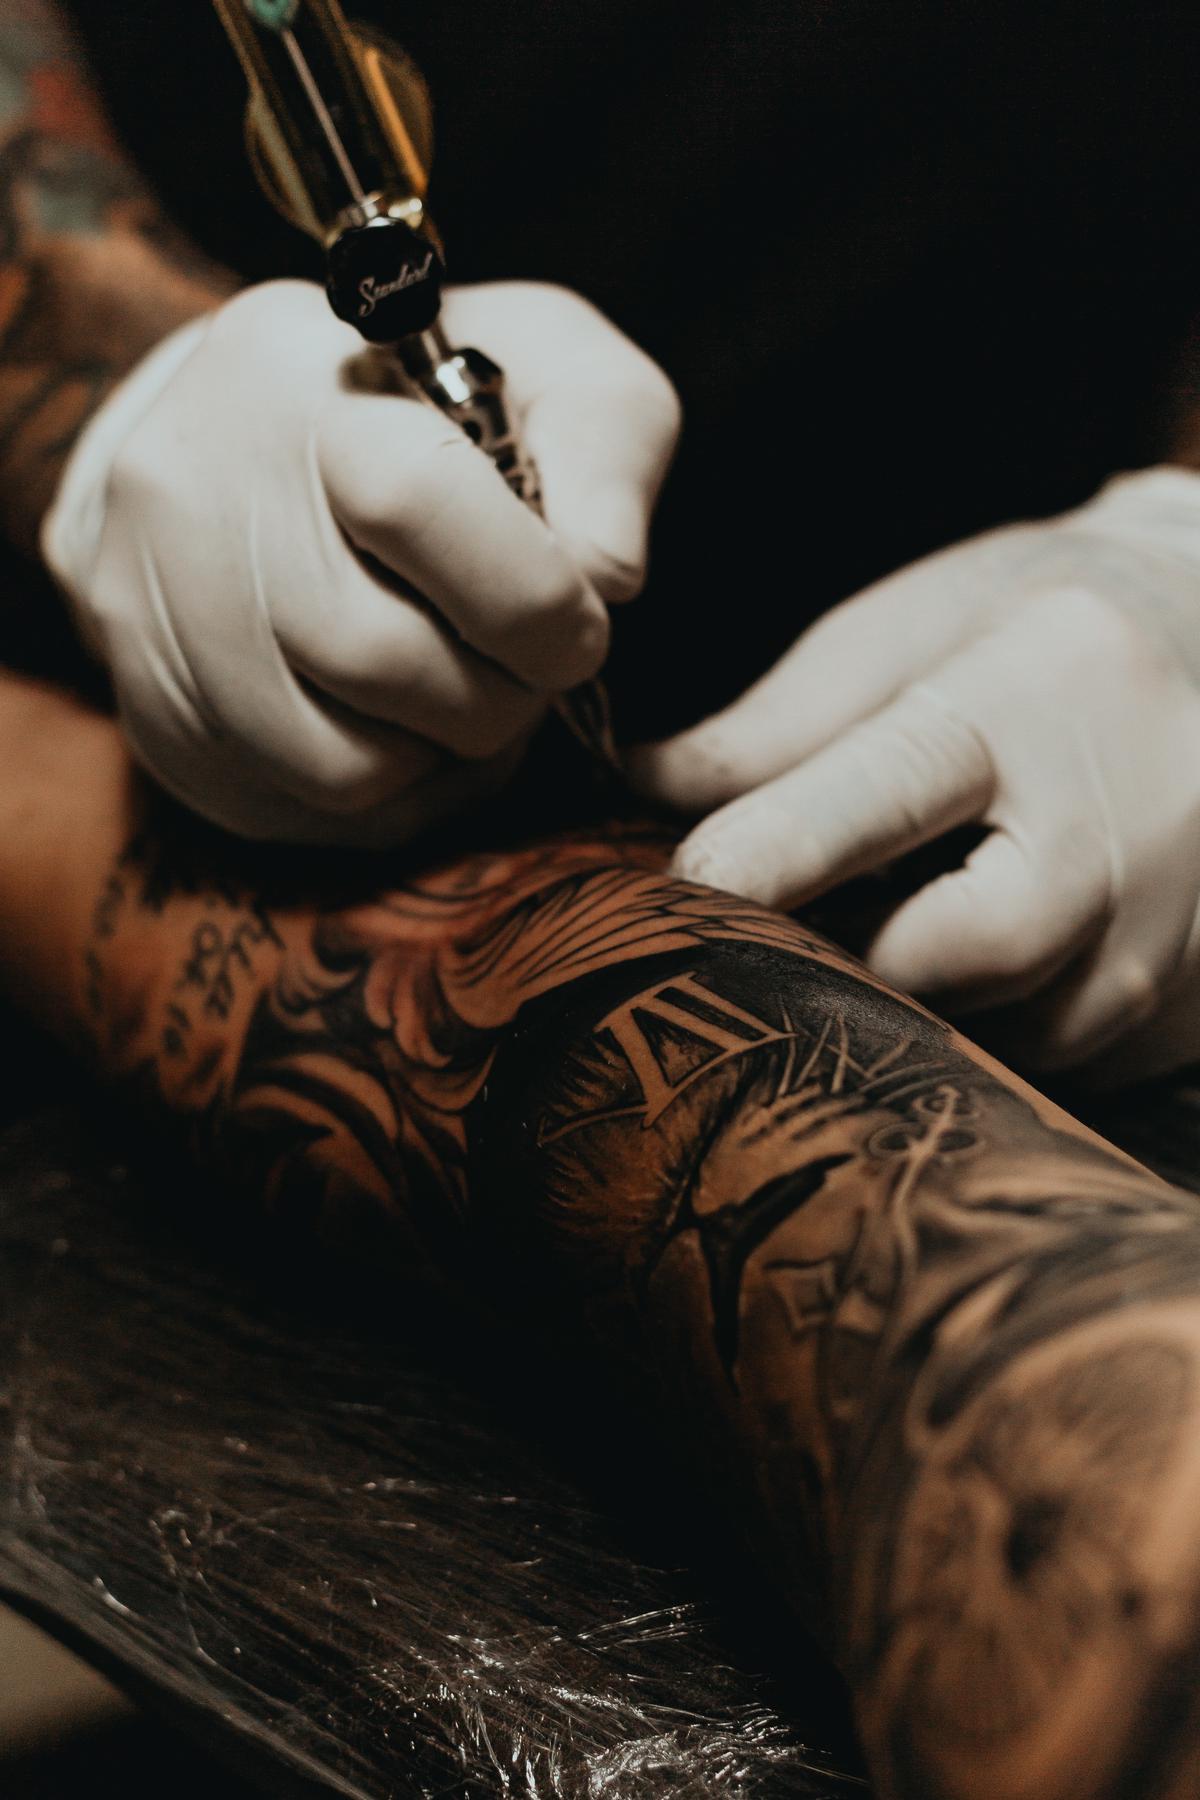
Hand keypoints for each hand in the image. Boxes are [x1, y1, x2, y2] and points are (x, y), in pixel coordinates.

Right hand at [42, 279, 679, 842]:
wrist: (244, 437)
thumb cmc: (433, 405)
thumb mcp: (548, 369)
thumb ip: (606, 450)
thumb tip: (605, 577)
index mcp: (302, 375)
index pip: (413, 503)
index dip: (529, 598)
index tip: (578, 627)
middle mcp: (200, 490)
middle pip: (378, 657)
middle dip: (500, 694)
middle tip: (529, 673)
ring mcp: (164, 613)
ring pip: (344, 760)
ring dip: (448, 751)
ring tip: (468, 694)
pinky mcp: (161, 713)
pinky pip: (306, 806)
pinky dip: (393, 790)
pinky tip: (410, 728)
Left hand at [632, 470, 1199, 1081]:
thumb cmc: (1039, 622)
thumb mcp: (909, 627)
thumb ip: (777, 723)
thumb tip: (642, 790)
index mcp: (1038, 690)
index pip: (894, 789)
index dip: (782, 849)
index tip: (692, 887)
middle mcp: (1134, 811)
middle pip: (971, 947)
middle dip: (870, 953)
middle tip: (820, 925)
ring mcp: (1188, 911)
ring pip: (1024, 1027)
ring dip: (938, 999)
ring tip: (921, 922)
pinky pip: (1077, 1058)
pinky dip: (1009, 1024)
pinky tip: (991, 956)